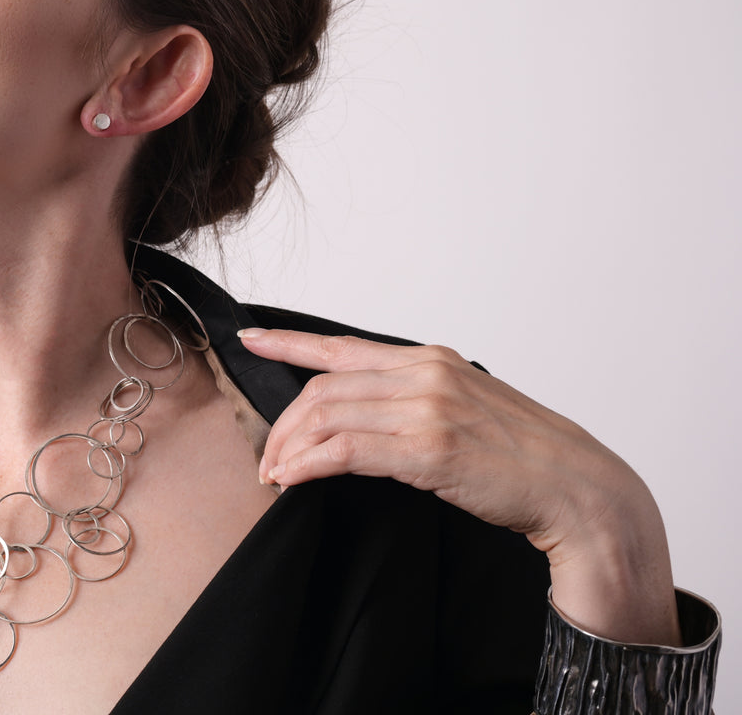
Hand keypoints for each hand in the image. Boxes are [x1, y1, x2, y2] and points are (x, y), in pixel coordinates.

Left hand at [240, 328, 680, 644]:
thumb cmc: (522, 454)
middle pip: (325, 386)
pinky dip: (310, 463)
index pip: (341, 347)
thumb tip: (359, 417)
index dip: (288, 344)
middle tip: (266, 456)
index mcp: (429, 358)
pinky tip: (293, 479)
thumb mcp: (463, 408)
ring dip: (290, 447)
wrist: (578, 488)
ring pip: (329, 414)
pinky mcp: (431, 448)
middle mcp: (425, 373)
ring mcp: (429, 407)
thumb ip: (412, 401)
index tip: (250, 339)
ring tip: (274, 473)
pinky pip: (347, 450)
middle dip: (284, 423)